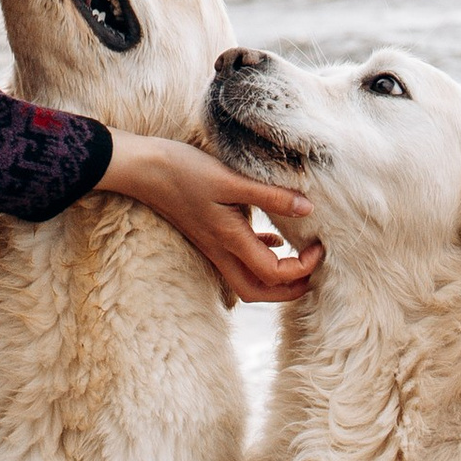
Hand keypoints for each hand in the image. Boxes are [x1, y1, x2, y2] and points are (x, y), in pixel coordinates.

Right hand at [97, 132, 320, 305]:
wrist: (143, 169)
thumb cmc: (184, 171)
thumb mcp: (230, 180)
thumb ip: (270, 196)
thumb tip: (308, 209)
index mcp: (230, 240)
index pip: (274, 274)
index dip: (302, 267)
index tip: (318, 245)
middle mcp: (220, 251)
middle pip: (259, 292)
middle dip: (290, 290)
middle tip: (314, 270)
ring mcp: (212, 246)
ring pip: (248, 280)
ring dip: (276, 279)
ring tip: (300, 259)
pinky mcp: (207, 235)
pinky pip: (237, 260)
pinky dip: (260, 257)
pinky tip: (272, 238)